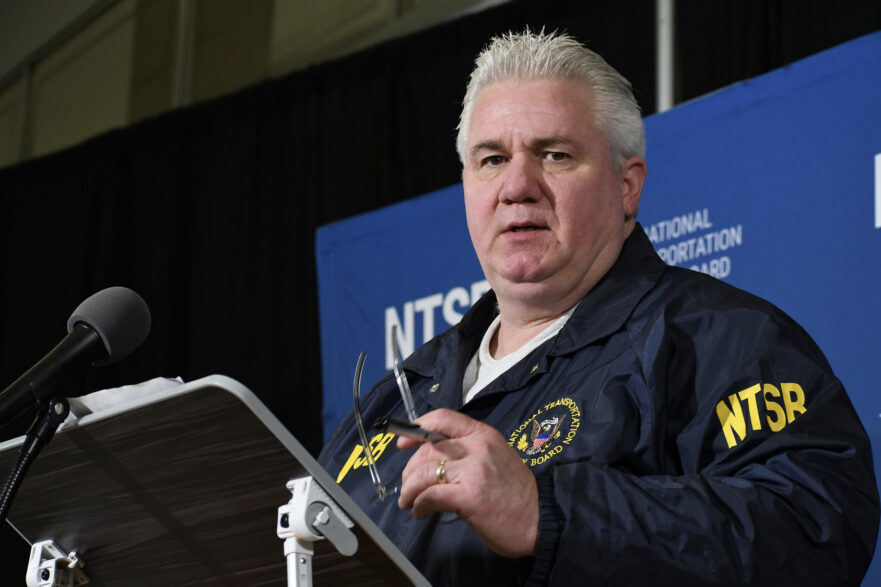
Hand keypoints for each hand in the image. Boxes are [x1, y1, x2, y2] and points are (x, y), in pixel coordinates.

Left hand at [397, 408, 538, 557]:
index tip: (402, 441)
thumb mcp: (496, 458)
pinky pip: (431, 495)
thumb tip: (433, 460)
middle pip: (428, 449)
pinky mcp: (469, 496)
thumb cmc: (516, 493)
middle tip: (409, 486)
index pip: (442, 418)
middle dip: (411, 469)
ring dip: (410, 489)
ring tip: (409, 502)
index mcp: (483, 434)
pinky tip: (420, 511)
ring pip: (424, 472)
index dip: (417, 427)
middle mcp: (478, 447)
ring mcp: (474, 471)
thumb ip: (468, 453)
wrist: (541, 519)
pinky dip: (419, 504)